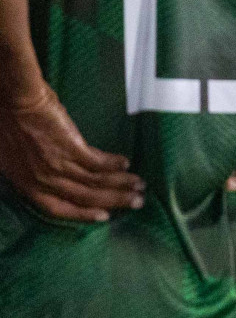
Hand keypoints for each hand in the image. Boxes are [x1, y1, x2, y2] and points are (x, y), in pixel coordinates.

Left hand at [0, 84, 143, 221]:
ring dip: (121, 185)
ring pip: (95, 183)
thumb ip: (32, 170)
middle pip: (85, 198)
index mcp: (26, 184)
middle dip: (114, 201)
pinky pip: (98, 162)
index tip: (104, 216)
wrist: (14, 101)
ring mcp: (58, 165)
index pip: (58, 209)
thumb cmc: (7, 122)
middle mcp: (43, 180)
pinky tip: (126, 163)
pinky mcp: (71, 148)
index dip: (83, 215)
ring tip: (140, 185)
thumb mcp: (13, 156)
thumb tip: (49, 175)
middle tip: (137, 202)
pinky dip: (114, 164)